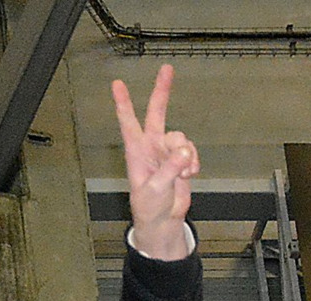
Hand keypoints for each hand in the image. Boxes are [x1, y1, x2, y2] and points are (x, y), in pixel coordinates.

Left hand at [112, 64, 199, 260]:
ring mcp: (166, 152)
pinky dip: (194, 163)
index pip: (128, 123)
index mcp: (136, 152)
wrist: (163, 221)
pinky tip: (188, 175)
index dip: (123, 103)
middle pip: (157, 113)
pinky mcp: (181, 160)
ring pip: (181, 138)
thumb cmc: (149, 207)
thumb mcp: (156, 189)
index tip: (117, 84)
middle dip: (162, 91)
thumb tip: (184, 152)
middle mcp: (151, 147)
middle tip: (167, 69)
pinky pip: (192, 151)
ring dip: (186, 155)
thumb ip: (170, 169)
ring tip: (182, 173)